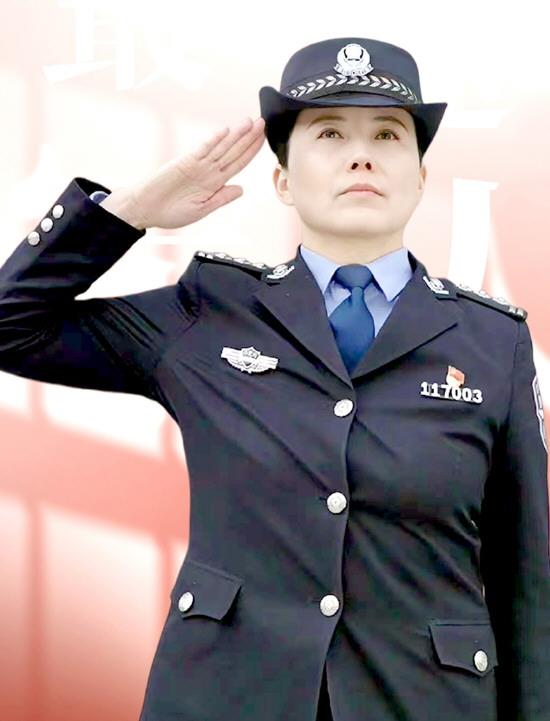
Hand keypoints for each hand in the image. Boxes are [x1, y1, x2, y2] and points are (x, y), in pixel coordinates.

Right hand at [118, 116, 265, 230]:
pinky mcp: (183, 163)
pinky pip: (201, 151)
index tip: (264, 139)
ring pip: (220, 148)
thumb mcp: (202, 209)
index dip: (251, 152)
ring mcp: (197, 165)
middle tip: (263, 122)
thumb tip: (242, 189)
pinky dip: (213, 141)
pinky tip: (225, 132)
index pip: (238, 163)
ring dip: (235, 135)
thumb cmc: (171, 212)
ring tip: (249, 122)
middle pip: (233, 151)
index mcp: (215, 183)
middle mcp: (208, 171)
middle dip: (248, 138)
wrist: (146, 209)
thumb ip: (221, 198)